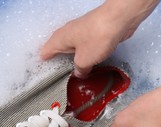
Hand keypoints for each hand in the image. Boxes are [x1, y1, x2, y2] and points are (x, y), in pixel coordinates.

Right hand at [41, 0, 158, 77]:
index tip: (42, 69)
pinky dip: (85, 53)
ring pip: (73, 46)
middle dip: (58, 59)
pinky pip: (85, 45)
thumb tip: (79, 73)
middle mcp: (68, 32)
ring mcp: (81, 31)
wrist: (118, 20)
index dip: (44, 61)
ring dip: (73, 57)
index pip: (46, 50)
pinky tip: (89, 61)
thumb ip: (80, 69)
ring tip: (73, 70)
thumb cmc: (98, 35)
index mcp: (60, 38)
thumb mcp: (85, 60)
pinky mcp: (94, 32)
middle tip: (56, 73)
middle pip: (59, 48)